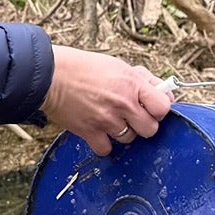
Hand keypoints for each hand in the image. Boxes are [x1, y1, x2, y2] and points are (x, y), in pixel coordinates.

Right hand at [40, 45, 172, 155]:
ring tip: (110, 119)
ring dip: (123, 132)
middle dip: (143, 124)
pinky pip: (106, 149)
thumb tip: (163, 90)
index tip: (152, 108)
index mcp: (132, 84)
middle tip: (132, 116)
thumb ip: (142, 79)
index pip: (163, 107)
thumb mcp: (118, 65)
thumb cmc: (83, 67)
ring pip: (129, 139)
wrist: (50, 76)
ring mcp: (107, 120)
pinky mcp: (90, 132)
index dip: (159, 110)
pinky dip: (104, 143)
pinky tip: (99, 131)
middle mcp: (123, 104)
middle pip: (150, 129)